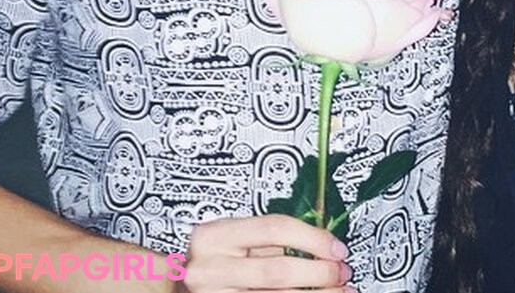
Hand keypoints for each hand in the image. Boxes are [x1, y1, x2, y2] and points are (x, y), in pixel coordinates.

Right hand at [177, 215, 353, 291]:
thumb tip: (323, 245)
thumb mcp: (233, 237)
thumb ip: (270, 241)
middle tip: (344, 273)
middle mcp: (209, 269)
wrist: (171, 286)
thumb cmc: (212, 257)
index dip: (313, 238)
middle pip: (277, 271)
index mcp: (214, 236)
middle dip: (320, 274)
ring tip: (342, 292)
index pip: (274, 229)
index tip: (338, 248)